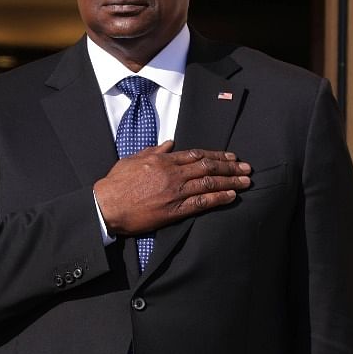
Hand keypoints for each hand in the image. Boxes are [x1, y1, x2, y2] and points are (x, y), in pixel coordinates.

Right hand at [93, 140, 250, 235]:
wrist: (106, 205)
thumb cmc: (115, 183)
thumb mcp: (133, 159)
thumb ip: (154, 150)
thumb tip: (169, 143)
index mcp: (162, 160)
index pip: (196, 154)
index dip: (217, 155)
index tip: (230, 156)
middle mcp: (172, 173)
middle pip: (208, 167)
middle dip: (230, 167)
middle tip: (246, 167)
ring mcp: (174, 192)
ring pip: (209, 183)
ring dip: (231, 181)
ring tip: (246, 181)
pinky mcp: (173, 210)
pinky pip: (202, 202)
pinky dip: (219, 198)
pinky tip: (232, 196)